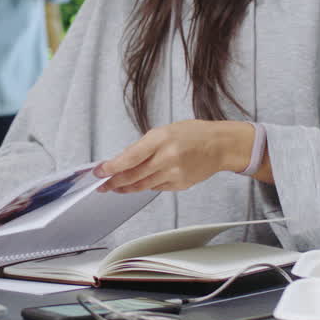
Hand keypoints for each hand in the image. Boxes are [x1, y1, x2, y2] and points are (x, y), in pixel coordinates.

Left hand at [96, 120, 254, 192]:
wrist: (220, 145)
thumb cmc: (194, 134)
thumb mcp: (165, 131)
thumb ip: (144, 146)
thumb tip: (123, 160)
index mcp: (161, 139)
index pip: (130, 157)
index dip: (111, 167)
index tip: (99, 171)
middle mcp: (167, 157)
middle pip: (133, 175)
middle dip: (113, 181)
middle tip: (101, 184)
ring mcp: (174, 173)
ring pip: (142, 185)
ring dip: (126, 187)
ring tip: (115, 187)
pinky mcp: (180, 184)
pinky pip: (156, 187)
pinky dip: (144, 186)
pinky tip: (137, 184)